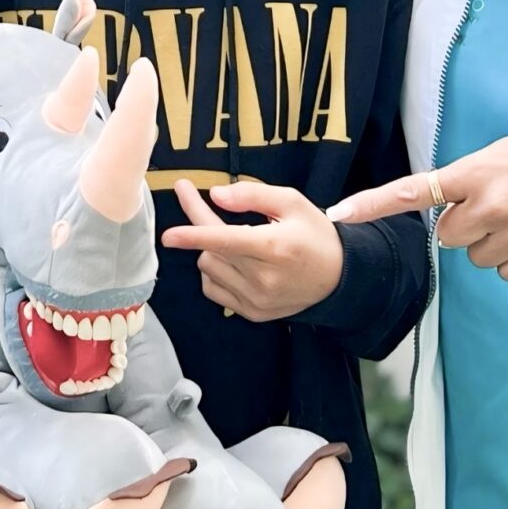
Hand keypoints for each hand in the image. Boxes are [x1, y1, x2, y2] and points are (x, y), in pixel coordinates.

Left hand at [160, 179, 346, 323]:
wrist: (339, 278)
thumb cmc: (315, 235)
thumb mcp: (292, 202)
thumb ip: (252, 195)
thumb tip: (215, 195)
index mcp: (274, 246)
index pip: (225, 241)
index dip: (193, 235)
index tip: (168, 236)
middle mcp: (264, 277)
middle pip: (211, 251)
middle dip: (202, 225)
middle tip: (203, 204)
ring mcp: (257, 300)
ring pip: (208, 269)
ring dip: (212, 250)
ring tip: (236, 240)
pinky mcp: (252, 313)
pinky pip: (214, 290)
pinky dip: (216, 272)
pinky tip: (237, 263)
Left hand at [329, 121, 507, 281]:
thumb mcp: (498, 154)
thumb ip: (466, 182)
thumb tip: (446, 217)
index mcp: (474, 172)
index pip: (412, 191)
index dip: (371, 205)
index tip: (337, 215)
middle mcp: (491, 205)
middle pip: (449, 238)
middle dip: (465, 225)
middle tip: (497, 204)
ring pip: (477, 258)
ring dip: (492, 242)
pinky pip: (506, 273)